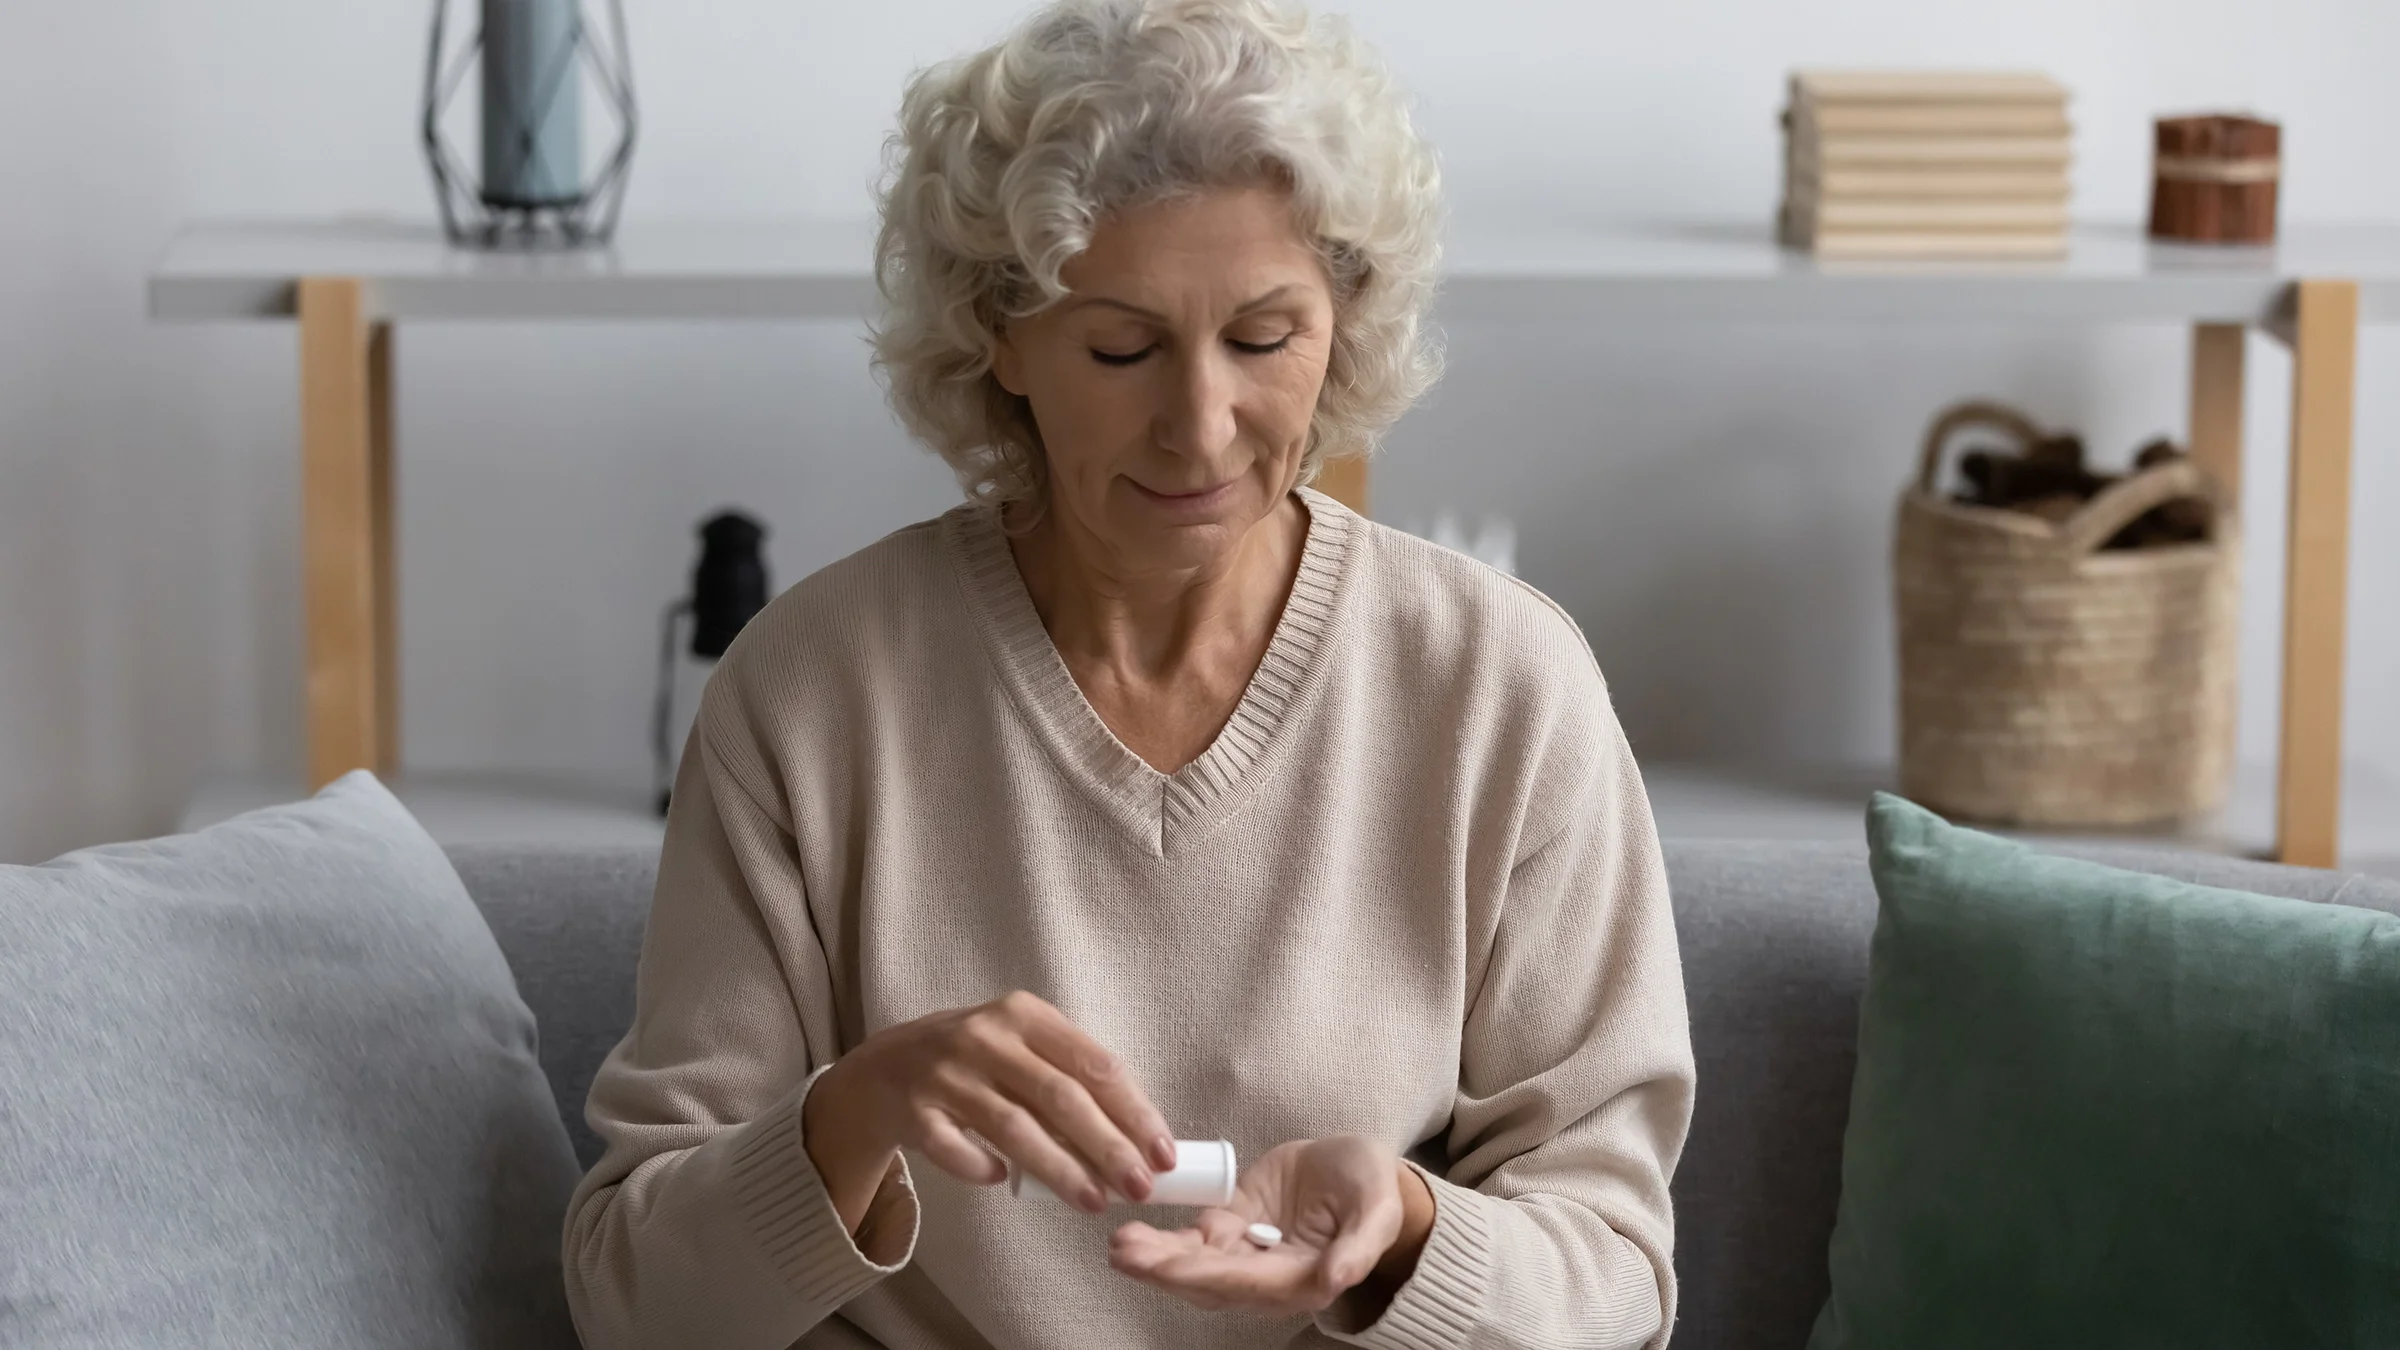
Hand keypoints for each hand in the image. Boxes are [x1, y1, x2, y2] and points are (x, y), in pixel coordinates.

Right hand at [804, 991, 1177, 1224]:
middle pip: (1060, 1096)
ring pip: (1013, 1127)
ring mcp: (945, 1073)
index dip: (1134, 1111)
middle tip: (1141, 1188)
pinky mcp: (912, 1110)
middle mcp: (985, 1036)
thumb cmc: (975, 1061)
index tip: (1164, 1154)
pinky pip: (954, 1149)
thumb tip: (1136, 1141)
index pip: (1094, 1063)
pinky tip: (1003, 1182)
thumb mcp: (1020, 1047)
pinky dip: (981, 1167)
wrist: (884, 1069)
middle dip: (1108, 1147)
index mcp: (1025, 1014)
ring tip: (1095, 1202)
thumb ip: (1069, 1078)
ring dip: (1060, 1169)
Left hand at [1108, 1135, 1431, 1316]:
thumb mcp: (1377, 1209)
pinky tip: (1134, 1229)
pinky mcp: (1232, 1225)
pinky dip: (1164, 1236)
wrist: (1361, 1168)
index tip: (1170, 1268)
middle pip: (1211, 1281)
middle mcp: (1269, 1276)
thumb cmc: (1374, 1188)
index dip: (1208, 1275)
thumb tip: (1337, 1279)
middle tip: (1126, 1253)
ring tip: (1121, 1243)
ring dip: (1157, 1257)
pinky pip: (1193, 1237)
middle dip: (1167, 1270)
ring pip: (1195, 1264)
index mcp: (1305, 1278)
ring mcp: (1246, 1252)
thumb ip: (1359, 1246)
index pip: (1250, 1283)